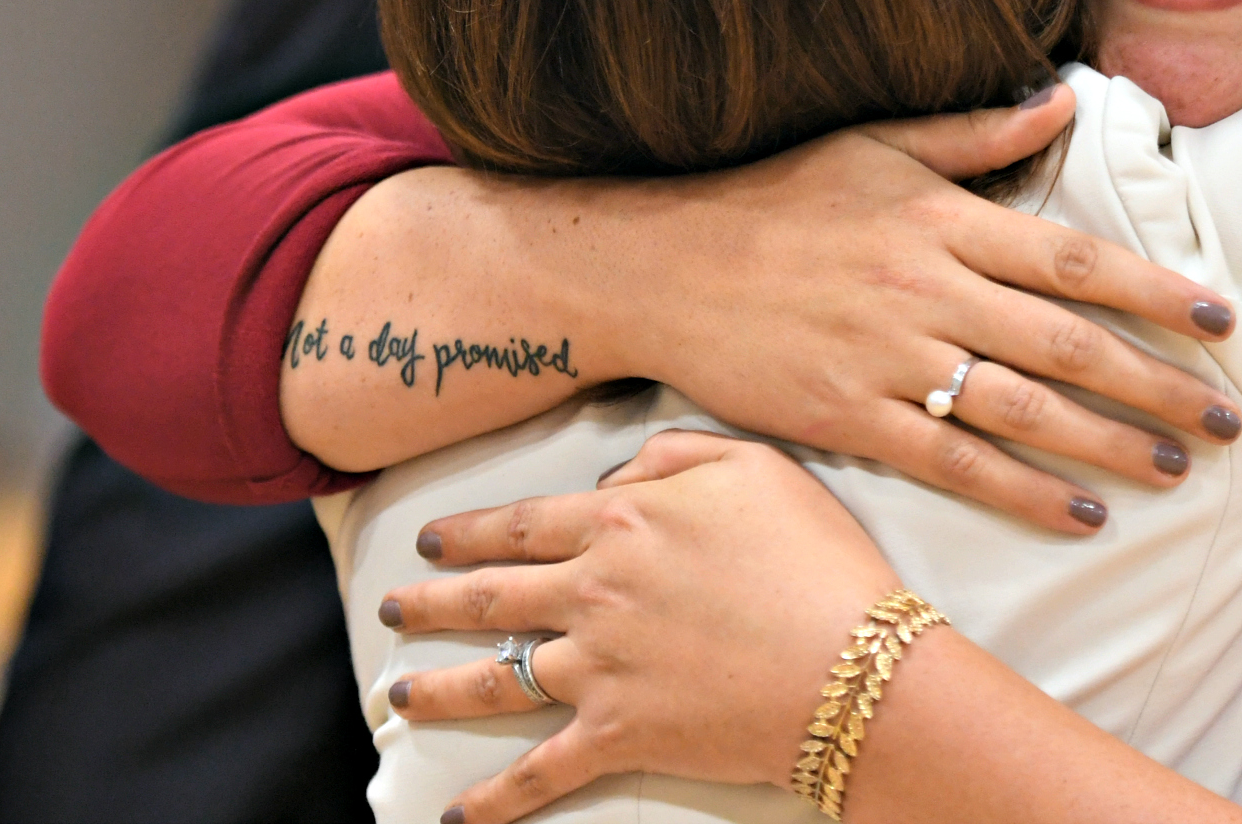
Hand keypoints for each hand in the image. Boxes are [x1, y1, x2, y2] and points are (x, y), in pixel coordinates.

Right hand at [290, 83, 1241, 531]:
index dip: (1154, 290)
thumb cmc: (772, 199)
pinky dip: (1020, 490)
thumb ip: (977, 132)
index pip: (1071, 258)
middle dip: (1156, 384)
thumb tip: (1065, 102)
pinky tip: (1077, 514)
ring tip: (1174, 469)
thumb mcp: (874, 143)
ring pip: (1021, 407)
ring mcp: (886, 357)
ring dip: (1107, 444)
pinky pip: (952, 461)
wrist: (657, 265)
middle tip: (1226, 418)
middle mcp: (925, 287)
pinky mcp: (848, 418)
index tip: (1221, 319)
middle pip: (1066, 341)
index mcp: (939, 218)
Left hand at [381, 432, 893, 823]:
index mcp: (620, 523)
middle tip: (392, 606)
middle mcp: (591, 592)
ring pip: (494, 679)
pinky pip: (539, 773)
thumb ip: (673, 454)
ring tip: (398, 696)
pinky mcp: (617, 735)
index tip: (432, 539)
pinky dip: (494, 801)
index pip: (523, 523)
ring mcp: (597, 668)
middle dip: (430, 601)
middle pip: (489, 596)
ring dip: (438, 689)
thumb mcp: (753, 465)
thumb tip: (612, 482)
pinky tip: (456, 815)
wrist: (850, 665)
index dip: (470, 532)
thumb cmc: (814, 558)